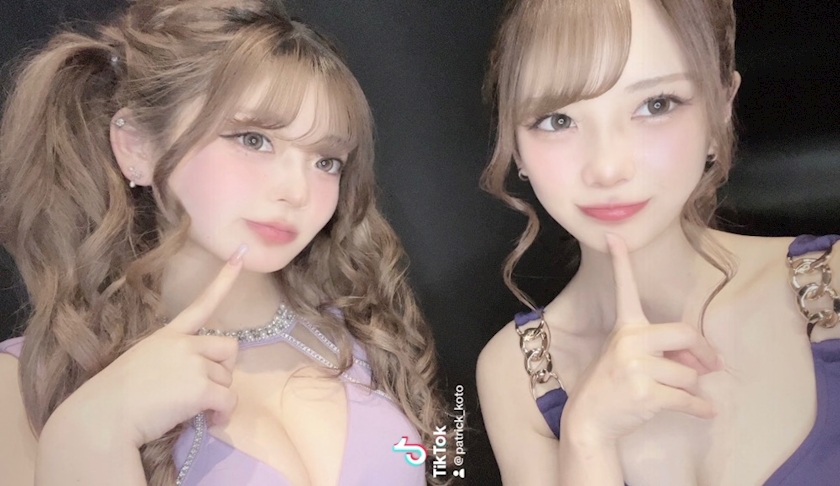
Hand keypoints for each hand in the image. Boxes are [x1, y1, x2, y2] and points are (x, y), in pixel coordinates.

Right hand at [53, 245, 247, 448]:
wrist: (102, 418)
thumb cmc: (113, 397)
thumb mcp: (141, 364)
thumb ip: (170, 361)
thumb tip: (191, 380)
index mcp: (168, 335)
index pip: (201, 303)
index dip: (224, 280)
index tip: (241, 255)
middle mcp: (184, 344)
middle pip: (229, 347)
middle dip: (223, 369)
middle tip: (203, 389)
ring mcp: (193, 364)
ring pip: (227, 379)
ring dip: (217, 396)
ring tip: (193, 409)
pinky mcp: (200, 388)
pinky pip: (228, 401)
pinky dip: (222, 415)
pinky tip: (208, 421)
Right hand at [561, 234, 721, 444]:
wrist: (591, 418)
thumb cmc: (612, 383)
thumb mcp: (627, 356)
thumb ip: (660, 350)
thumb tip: (703, 362)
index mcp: (625, 327)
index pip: (625, 289)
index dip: (621, 262)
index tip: (615, 237)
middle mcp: (629, 341)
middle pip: (686, 334)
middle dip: (704, 354)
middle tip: (711, 366)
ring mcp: (636, 367)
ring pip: (689, 374)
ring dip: (692, 387)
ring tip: (679, 394)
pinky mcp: (646, 394)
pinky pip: (688, 399)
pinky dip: (701, 408)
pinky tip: (706, 411)